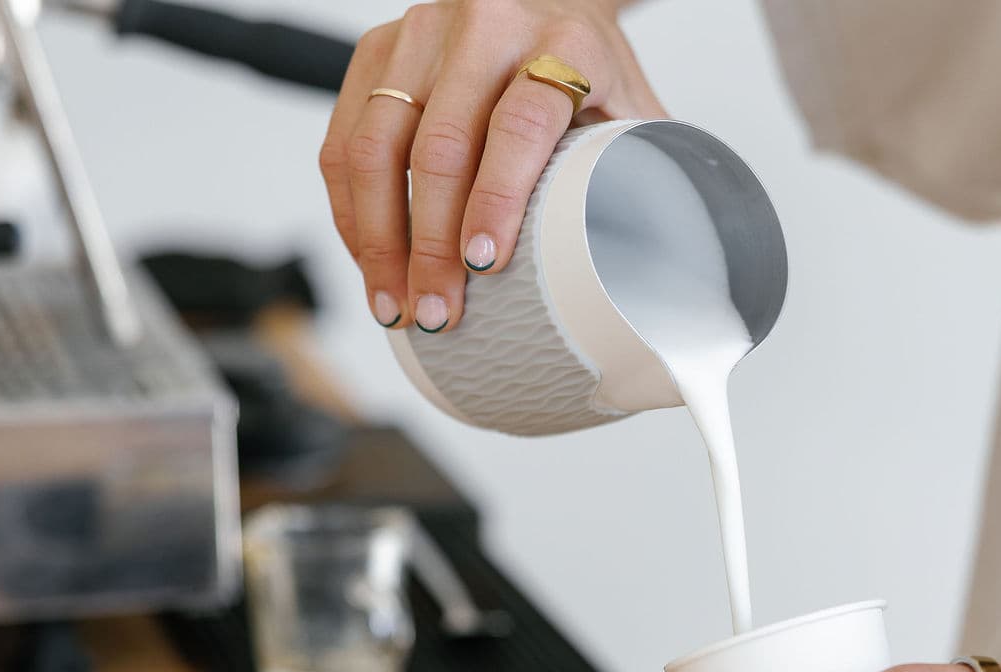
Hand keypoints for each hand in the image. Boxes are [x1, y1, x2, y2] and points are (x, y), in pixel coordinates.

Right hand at [319, 0, 665, 332]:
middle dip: (431, 245)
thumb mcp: (632, 114)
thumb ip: (641, 176)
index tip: (484, 265)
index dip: (498, 201)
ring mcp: (422, 32)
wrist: (557, 4)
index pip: (519, 124)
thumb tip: (655, 273)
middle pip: (440, 145)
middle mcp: (485, 24)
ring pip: (377, 145)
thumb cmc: (595, 76)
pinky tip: (370, 260)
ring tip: (394, 304)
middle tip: (438, 311)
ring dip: (379, 239)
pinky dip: (352, 211)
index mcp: (563, 41)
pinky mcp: (377, 49)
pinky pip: (345, 139)